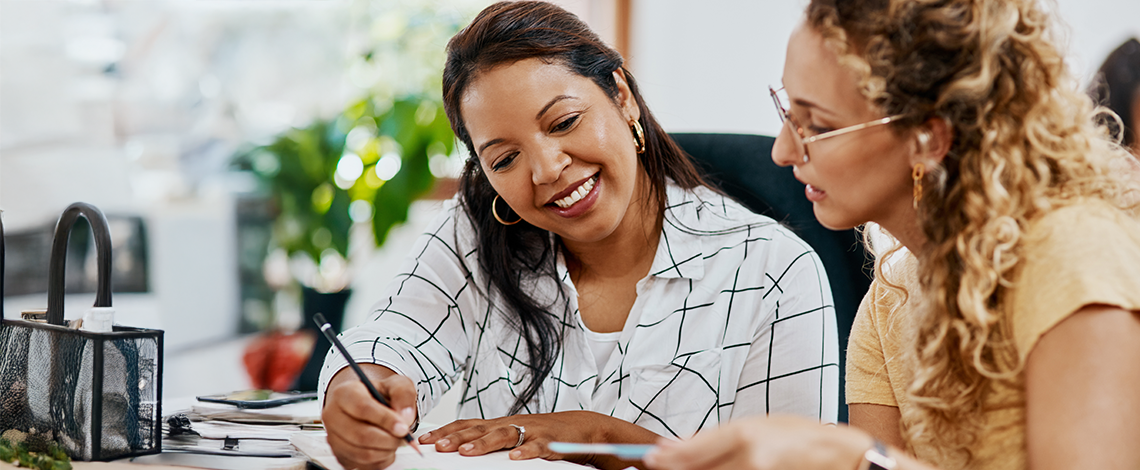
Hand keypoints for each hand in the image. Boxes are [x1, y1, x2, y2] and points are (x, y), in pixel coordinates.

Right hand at [321, 364, 417, 469]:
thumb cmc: (379, 394)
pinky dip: (380, 460)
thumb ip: (403, 395)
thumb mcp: (396, 384)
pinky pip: (362, 465)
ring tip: (395, 440)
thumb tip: (405, 416)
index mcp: (344, 393)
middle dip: (388, 439)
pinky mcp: (339, 455)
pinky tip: (385, 447)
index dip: (385, 420)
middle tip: (403, 437)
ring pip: (362, 454)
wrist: (368, 403)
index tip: (403, 428)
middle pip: (361, 435)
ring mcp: (333, 437)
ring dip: (385, 451)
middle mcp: (333, 416)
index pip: (362, 408)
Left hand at [419, 410, 658, 467]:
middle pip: (478, 429)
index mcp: (499, 424)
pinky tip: (515, 458)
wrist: (581, 427)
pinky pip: (537, 447)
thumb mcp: (512, 434)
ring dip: (483, 444)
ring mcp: (530, 431)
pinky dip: (526, 451)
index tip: (424, 439)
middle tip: (436, 445)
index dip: (446, 431)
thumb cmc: (543, 433)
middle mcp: (511, 424)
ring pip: (503, 435)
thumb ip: (489, 440)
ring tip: (466, 452)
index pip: (467, 425)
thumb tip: (459, 449)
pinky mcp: (549, 441)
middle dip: (455, 437)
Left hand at [643, 415, 871, 469]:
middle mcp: (748, 459)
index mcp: (745, 435)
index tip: (651, 458)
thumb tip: (680, 445)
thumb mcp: (761, 425)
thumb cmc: (804, 437)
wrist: (842, 457)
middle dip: (675, 469)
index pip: (692, 451)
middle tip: (660, 466)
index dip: (667, 458)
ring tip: (688, 468)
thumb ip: (720, 437)